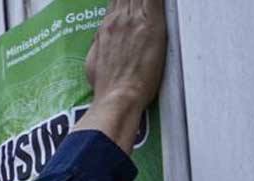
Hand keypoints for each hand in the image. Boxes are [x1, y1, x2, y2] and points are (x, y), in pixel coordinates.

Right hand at [77, 0, 166, 151]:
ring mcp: (134, 21)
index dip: (124, 0)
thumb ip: (99, 46)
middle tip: (142, 5)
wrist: (118, 98)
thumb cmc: (107, 88)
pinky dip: (157, 1)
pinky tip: (161, 3)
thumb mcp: (92, 64)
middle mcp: (118, 20)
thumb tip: (101, 42)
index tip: (130, 2)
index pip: (116, 1)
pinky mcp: (151, 25)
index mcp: (105, 28)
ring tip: (150, 4)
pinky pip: (155, 0)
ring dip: (144, 0)